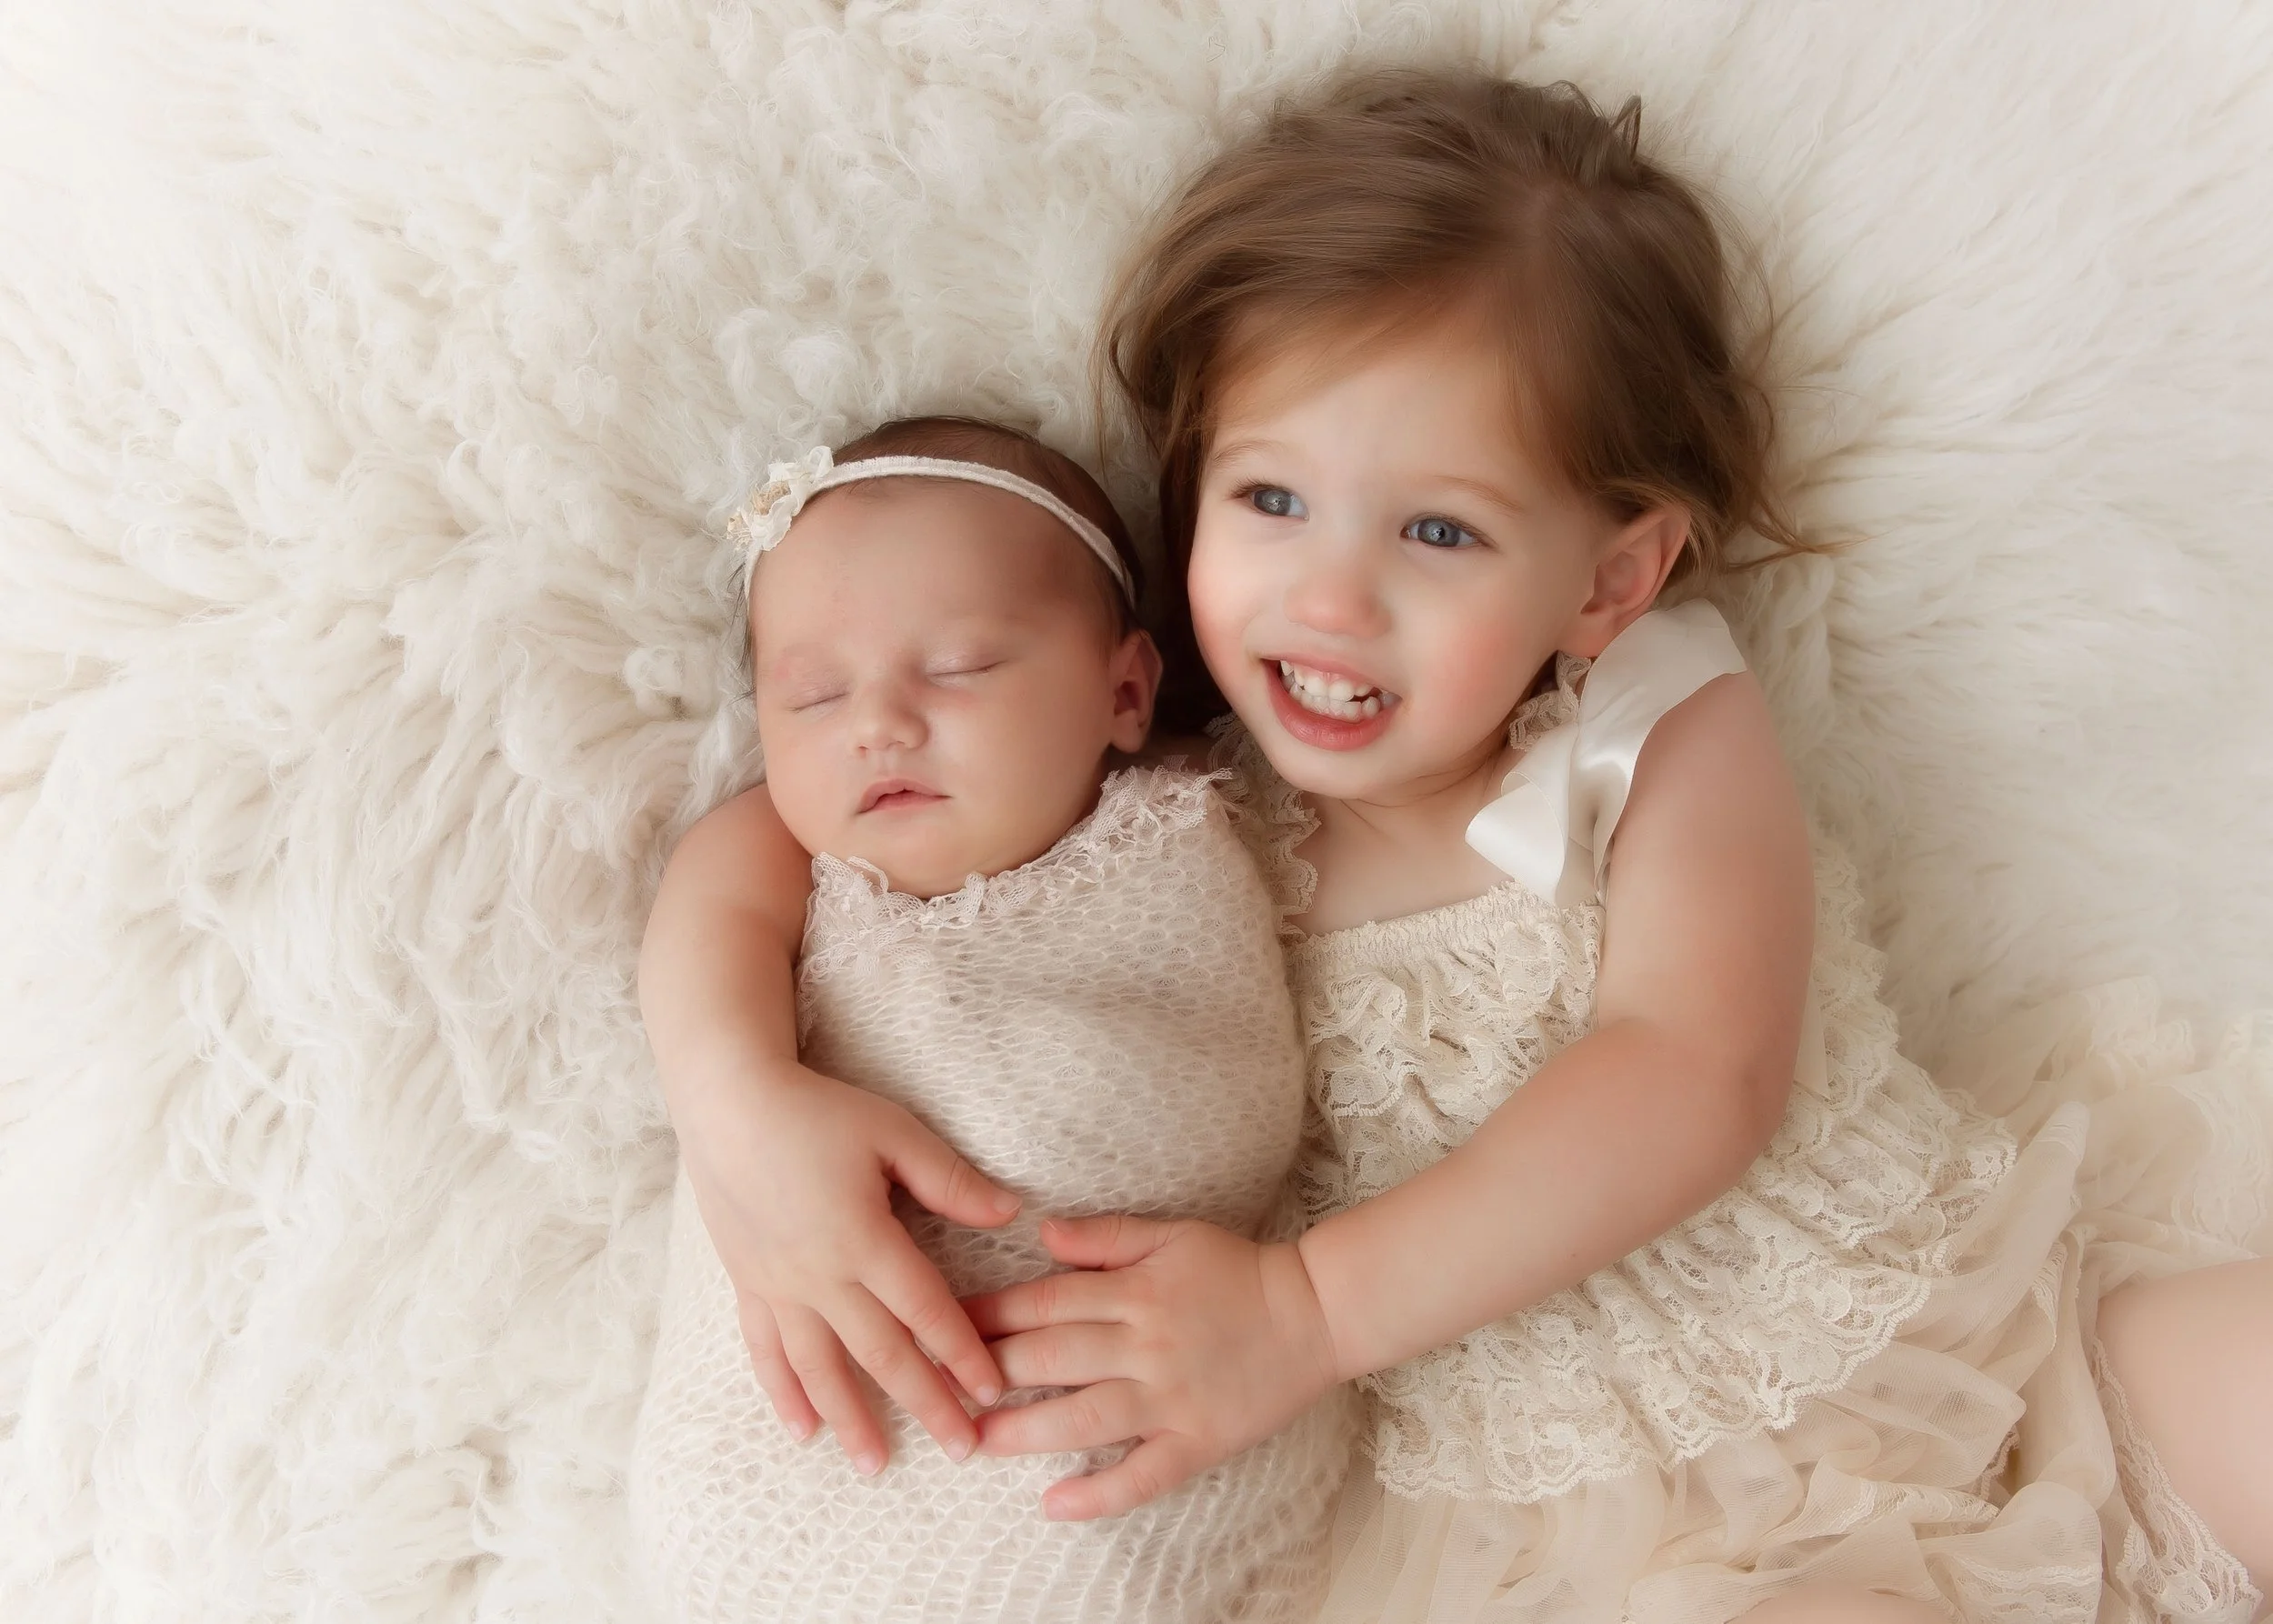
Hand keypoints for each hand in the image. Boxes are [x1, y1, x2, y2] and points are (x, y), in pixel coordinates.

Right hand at [679, 1060, 1019, 1472]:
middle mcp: (820, 1275)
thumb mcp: (893, 1133)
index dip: (962, 1353)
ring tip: (877, 1465)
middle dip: (925, 1404)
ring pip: (820, 1368)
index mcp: (864, 1238)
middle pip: (881, 1353)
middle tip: (960, 1450)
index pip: (925, 1310)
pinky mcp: (748, 1285)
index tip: (992, 1392)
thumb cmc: (817, 1112)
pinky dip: (785, 1394)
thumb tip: (1011, 1212)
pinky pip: (767, 1352)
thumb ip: (951, 1180)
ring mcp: (779, 1286)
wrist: (727, 1103)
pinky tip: (802, 1430)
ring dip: (851, 1420)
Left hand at [961, 1214, 1341, 1520]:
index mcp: (1135, 1291)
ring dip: (1023, 1432)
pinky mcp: (1197, 1441)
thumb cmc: (1238, 1269)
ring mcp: (1171, 1397)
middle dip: (988, 1372)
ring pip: (1083, 1417)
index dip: (988, 1314)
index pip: (1044, 1301)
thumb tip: (1042, 1236)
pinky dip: (1097, 1493)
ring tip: (974, 1442)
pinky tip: (1053, 1504)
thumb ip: (1105, 1237)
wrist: (1316, 1312)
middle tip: (935, 1388)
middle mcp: (1146, 1344)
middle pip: (1051, 1357)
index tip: (940, 1325)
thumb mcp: (1172, 1234)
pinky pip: (1142, 1475)